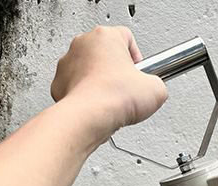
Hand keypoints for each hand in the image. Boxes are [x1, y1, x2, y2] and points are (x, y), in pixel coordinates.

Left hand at [51, 26, 167, 143]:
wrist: (89, 117)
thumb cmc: (113, 98)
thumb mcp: (156, 90)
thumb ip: (158, 84)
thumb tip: (155, 90)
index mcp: (106, 36)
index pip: (127, 38)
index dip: (137, 58)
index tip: (139, 74)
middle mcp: (83, 44)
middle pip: (106, 52)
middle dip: (117, 70)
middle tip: (126, 88)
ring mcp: (68, 63)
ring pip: (89, 69)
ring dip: (100, 82)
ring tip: (111, 100)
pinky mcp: (60, 83)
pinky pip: (76, 86)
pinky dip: (86, 96)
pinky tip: (98, 107)